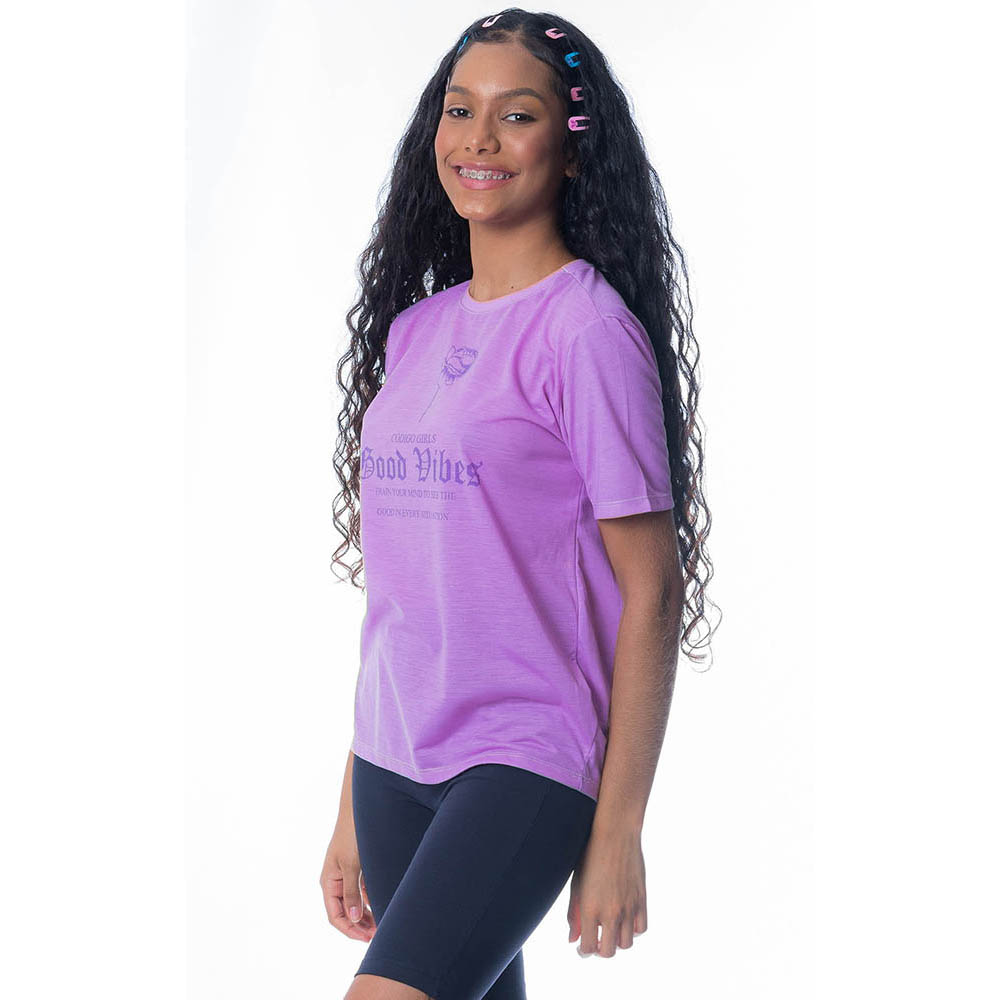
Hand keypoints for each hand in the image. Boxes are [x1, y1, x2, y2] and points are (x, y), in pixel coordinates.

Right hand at [319, 818, 375, 941]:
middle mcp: (335, 881)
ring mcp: (346, 875)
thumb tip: (353, 919)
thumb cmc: (352, 834)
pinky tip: (381, 905)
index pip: (335, 916)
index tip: (367, 938)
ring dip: (366, 915)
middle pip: (345, 912)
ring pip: (354, 903)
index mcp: (328, 882)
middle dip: (359, 925)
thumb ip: (351, 892)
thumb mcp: (351, 865)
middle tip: (378, 934)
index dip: (350, 929)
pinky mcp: (357, 868)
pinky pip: (361, 891)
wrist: (359, 809)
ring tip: (381, 924)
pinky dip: (370, 900)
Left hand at [567, 825, 646, 957]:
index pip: (588, 947)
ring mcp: (628, 907)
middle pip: (608, 952)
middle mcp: (610, 912)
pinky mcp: (641, 900)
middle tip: (597, 940)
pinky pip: (640, 928)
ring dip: (617, 941)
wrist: (615, 834)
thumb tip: (572, 939)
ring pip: (626, 944)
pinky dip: (633, 930)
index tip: (583, 946)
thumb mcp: (576, 884)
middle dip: (600, 950)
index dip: (584, 950)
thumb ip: (573, 914)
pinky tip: (624, 920)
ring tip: (610, 929)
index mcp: (590, 908)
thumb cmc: (590, 855)